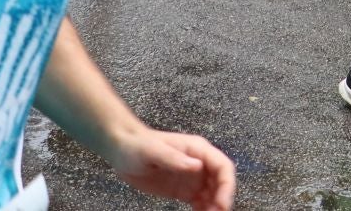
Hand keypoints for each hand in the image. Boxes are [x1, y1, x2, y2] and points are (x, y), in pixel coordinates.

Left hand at [109, 126, 235, 210]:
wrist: (123, 151)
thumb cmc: (137, 146)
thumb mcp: (153, 151)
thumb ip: (174, 158)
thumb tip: (198, 166)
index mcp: (198, 150)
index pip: (223, 166)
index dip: (227, 185)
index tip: (222, 203)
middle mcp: (200, 163)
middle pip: (221, 182)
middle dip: (223, 199)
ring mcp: (193, 177)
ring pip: (213, 194)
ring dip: (215, 206)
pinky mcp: (184, 190)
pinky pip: (201, 202)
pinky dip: (204, 210)